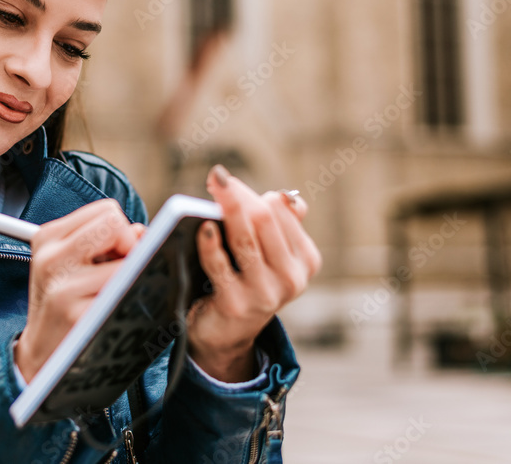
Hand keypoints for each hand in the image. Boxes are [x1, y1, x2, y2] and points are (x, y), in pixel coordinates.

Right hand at [15, 199, 144, 383]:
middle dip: (129, 245)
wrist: (42, 357)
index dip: (121, 231)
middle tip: (120, 272)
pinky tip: (117, 312)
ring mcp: (64, 287)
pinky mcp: (79, 315)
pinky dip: (132, 299)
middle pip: (115, 223)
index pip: (108, 210)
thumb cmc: (64, 306)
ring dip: (132, 277)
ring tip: (114, 295)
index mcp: (48, 237)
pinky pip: (126, 293)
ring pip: (127, 260)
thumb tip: (142, 232)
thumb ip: (107, 241)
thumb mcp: (72, 265)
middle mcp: (51, 257)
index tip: (116, 255)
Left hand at [186, 165, 320, 381]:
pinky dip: (210, 243)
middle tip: (216, 177)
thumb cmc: (245, 280)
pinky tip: (204, 228)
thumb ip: (278, 223)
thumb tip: (284, 196)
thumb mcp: (269, 253)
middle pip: (264, 220)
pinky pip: (220, 266)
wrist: (226, 333)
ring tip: (213, 190)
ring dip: (226, 209)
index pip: (282, 211)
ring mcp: (265, 294)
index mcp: (306, 260)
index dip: (252, 192)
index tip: (226, 180)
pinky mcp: (237, 305)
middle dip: (238, 196)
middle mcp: (292, 278)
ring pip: (245, 239)